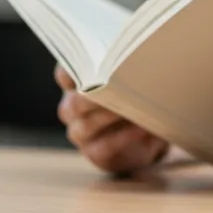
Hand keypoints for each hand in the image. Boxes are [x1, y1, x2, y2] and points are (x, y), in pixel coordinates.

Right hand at [54, 64, 168, 173]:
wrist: (147, 136)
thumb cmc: (135, 99)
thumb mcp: (132, 82)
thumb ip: (129, 70)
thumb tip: (148, 59)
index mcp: (76, 84)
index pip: (64, 74)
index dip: (72, 70)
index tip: (89, 63)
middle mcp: (72, 108)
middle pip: (74, 103)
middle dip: (95, 96)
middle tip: (116, 87)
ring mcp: (80, 133)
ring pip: (86, 126)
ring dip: (111, 117)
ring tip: (134, 109)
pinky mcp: (94, 153)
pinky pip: (104, 147)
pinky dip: (124, 138)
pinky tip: (142, 129)